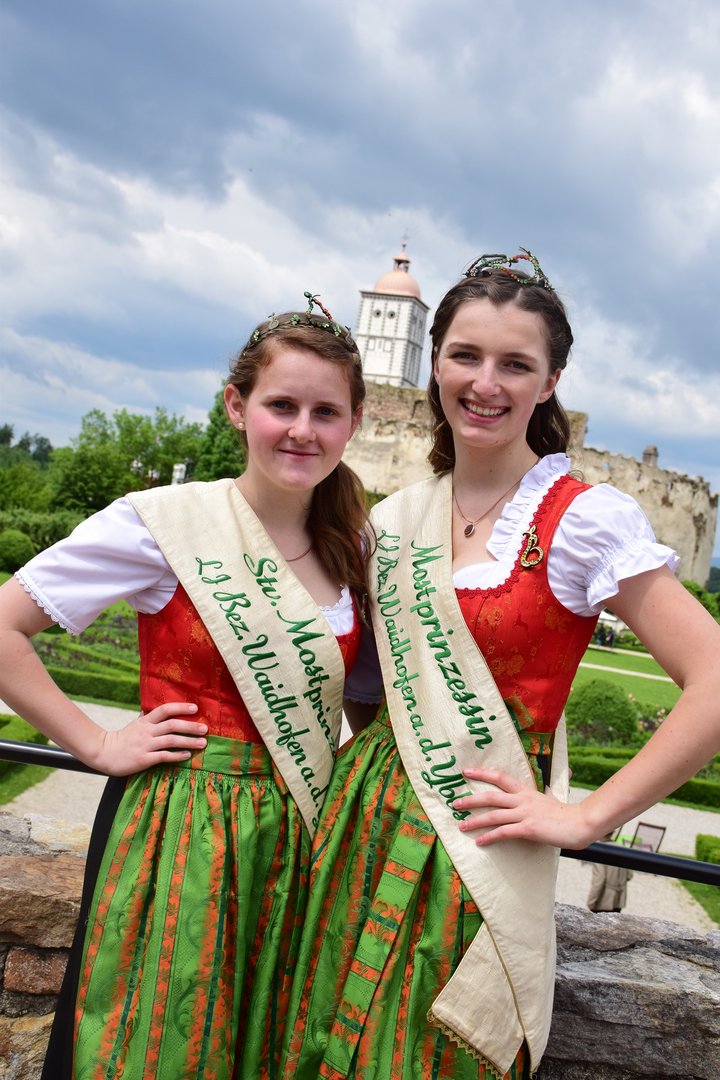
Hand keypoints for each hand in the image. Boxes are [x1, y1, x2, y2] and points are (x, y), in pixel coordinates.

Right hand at [92, 703, 207, 775]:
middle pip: (172, 725)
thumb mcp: (134, 724)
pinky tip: (187, 755)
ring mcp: (145, 745)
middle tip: (205, 729)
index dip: (180, 708)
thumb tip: (151, 707)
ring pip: (171, 741)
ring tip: (202, 743)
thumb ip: (146, 717)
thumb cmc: (122, 739)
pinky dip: (177, 755)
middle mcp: (147, 731)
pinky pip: (163, 756)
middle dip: (190, 726)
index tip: (195, 708)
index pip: (165, 710)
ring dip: (188, 741)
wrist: (104, 753)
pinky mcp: (144, 759)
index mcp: (145, 721)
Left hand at [453, 767, 595, 850]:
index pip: (500, 777)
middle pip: (491, 796)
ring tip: (460, 825)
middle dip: (471, 799)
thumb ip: (546, 793)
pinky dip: (490, 837)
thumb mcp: (553, 798)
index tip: (466, 771)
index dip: (482, 773)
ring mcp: (525, 814)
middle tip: (455, 802)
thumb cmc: (566, 813)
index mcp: (526, 791)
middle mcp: (522, 800)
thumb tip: (547, 789)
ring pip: (494, 815)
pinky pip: (504, 833)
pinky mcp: (528, 828)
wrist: (580, 823)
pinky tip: (480, 842)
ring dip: (475, 821)